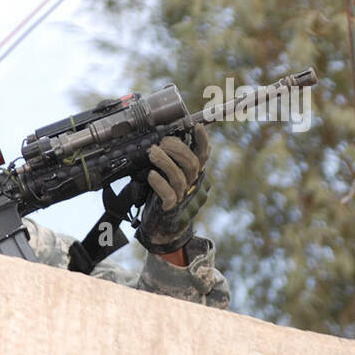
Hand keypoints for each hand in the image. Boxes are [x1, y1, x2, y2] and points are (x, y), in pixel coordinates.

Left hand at [137, 124, 210, 254]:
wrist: (161, 228)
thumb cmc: (163, 197)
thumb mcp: (169, 175)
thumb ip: (172, 161)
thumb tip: (165, 137)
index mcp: (194, 175)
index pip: (203, 156)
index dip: (202, 141)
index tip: (197, 126)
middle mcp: (192, 186)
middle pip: (193, 164)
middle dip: (178, 149)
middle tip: (162, 142)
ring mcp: (183, 198)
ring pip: (180, 177)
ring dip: (165, 162)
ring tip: (152, 153)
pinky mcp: (170, 208)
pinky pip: (168, 194)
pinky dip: (159, 183)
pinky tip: (151, 175)